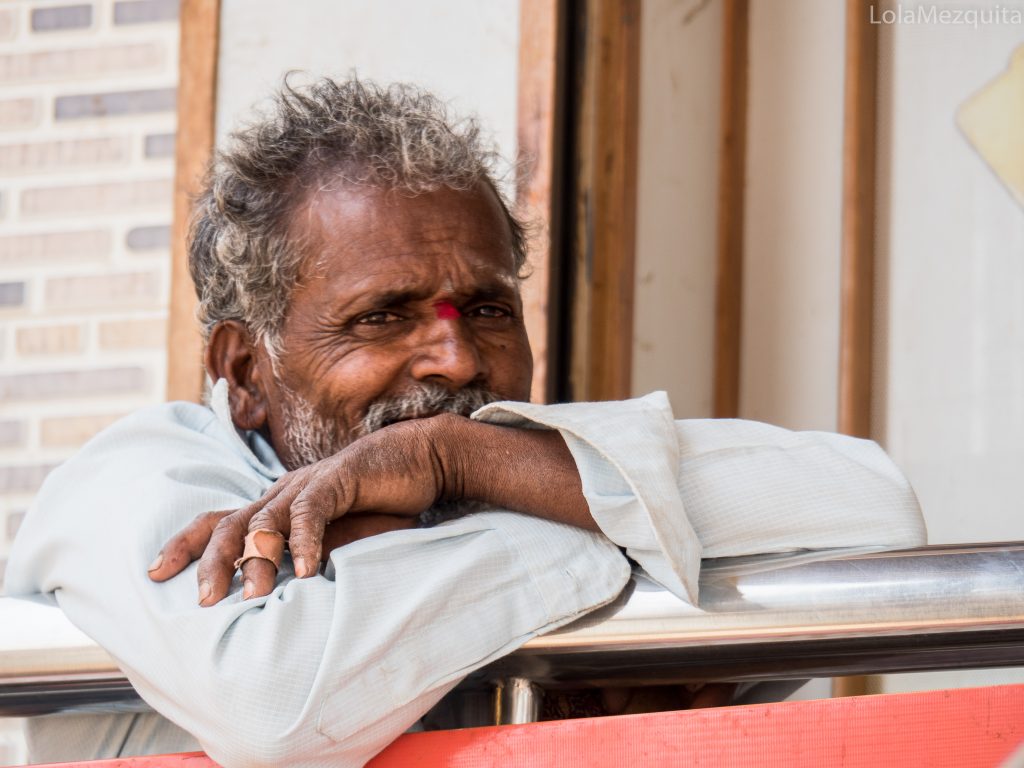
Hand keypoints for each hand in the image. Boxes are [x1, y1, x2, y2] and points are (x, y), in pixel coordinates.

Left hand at [149, 416, 453, 604]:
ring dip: (256, 559)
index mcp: (276, 504)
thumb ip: (307, 560)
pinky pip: (312, 511)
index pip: (218, 520)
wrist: (420, 459)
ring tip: (251, 596)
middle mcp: (282, 492)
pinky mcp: (338, 479)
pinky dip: (305, 541)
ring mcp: (307, 484)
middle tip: (201, 600)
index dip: (185, 544)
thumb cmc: (380, 502)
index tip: (155, 573)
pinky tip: (305, 570)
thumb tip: (283, 601)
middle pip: (229, 522)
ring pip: (265, 520)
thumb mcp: (337, 538)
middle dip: (208, 561)